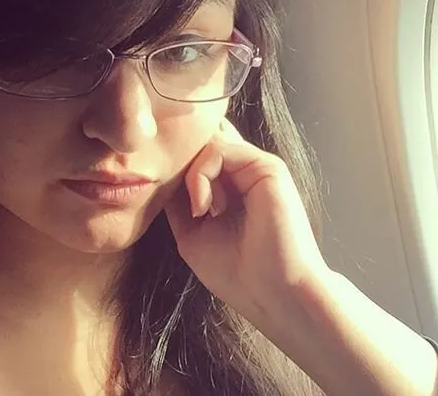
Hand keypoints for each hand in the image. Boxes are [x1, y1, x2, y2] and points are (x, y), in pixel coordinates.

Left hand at [164, 118, 328, 320]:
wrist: (273, 293)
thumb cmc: (237, 272)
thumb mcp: (192, 233)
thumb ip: (180, 201)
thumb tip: (164, 174)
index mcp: (233, 188)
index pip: (201, 157)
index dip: (177, 169)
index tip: (166, 200)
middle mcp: (246, 173)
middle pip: (204, 144)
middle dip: (182, 165)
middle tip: (180, 201)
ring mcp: (258, 168)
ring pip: (208, 144)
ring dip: (191, 175)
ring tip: (200, 211)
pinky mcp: (268, 167)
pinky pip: (220, 149)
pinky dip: (201, 174)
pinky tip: (204, 207)